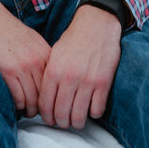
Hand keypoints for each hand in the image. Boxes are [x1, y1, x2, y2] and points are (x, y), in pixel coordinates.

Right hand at [0, 0, 51, 117]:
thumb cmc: (9, 31)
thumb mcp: (33, 40)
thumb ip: (43, 59)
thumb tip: (50, 82)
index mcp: (46, 53)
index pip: (54, 84)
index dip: (51, 98)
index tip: (47, 104)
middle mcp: (37, 60)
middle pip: (45, 94)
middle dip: (41, 107)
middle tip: (36, 112)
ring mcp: (22, 65)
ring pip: (32, 100)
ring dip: (29, 109)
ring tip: (26, 111)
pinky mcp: (8, 70)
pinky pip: (18, 98)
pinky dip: (18, 105)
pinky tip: (15, 104)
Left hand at [37, 5, 121, 129]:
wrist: (96, 25)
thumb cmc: (74, 39)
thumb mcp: (54, 54)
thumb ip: (49, 76)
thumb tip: (45, 99)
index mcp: (53, 71)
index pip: (45, 105)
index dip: (47, 117)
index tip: (50, 119)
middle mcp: (69, 78)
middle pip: (61, 115)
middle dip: (61, 123)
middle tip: (63, 121)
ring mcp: (87, 82)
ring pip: (79, 117)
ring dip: (77, 122)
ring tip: (77, 119)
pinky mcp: (103, 84)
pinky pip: (97, 110)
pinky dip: (94, 113)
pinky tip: (91, 107)